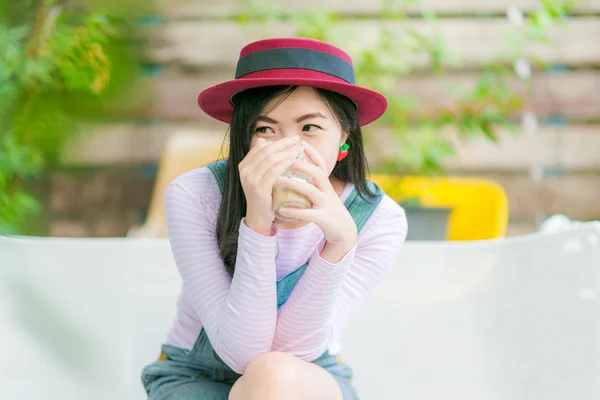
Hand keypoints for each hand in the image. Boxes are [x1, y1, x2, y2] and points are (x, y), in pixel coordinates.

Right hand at [238, 136, 302, 235]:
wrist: (258, 217)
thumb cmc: (263, 195)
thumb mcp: (259, 176)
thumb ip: (261, 160)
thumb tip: (264, 140)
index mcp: (244, 165)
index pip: (261, 147)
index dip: (277, 141)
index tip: (291, 139)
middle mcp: (244, 170)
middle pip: (266, 150)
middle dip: (283, 144)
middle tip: (297, 140)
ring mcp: (250, 179)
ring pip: (271, 159)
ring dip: (287, 152)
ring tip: (299, 149)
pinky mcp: (259, 188)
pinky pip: (274, 171)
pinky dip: (286, 163)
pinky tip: (295, 160)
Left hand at [276, 141, 357, 259]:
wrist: (343, 230)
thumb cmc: (328, 209)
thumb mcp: (323, 193)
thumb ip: (313, 183)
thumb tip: (298, 171)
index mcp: (325, 184)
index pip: (321, 164)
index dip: (312, 152)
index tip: (301, 142)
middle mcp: (327, 191)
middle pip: (317, 173)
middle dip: (302, 164)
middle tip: (285, 158)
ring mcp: (326, 204)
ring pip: (312, 191)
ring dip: (295, 184)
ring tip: (279, 180)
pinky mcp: (323, 218)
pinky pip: (308, 214)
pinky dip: (294, 211)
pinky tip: (282, 210)